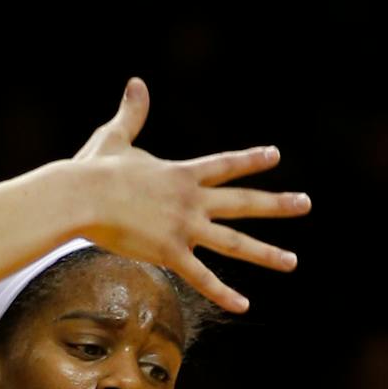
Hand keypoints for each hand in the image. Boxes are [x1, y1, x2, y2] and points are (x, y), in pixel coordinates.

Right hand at [70, 79, 309, 313]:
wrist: (81, 196)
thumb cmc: (93, 169)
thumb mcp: (115, 137)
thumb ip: (132, 114)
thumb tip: (135, 82)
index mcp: (182, 174)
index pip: (225, 165)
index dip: (250, 160)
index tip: (275, 156)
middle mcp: (192, 200)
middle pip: (243, 202)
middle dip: (277, 204)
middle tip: (306, 203)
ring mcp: (184, 228)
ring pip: (234, 242)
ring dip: (266, 252)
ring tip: (293, 260)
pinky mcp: (169, 253)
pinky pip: (202, 278)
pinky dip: (223, 293)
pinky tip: (244, 306)